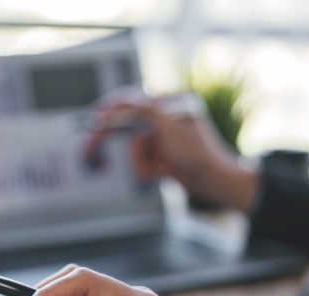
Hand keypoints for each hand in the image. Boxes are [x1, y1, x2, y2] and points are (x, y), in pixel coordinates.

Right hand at [85, 97, 258, 211]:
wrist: (213, 182)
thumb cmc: (199, 153)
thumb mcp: (169, 128)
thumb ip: (146, 111)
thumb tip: (127, 100)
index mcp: (173, 105)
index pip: (136, 103)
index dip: (114, 111)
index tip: (96, 119)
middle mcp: (167, 119)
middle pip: (132, 129)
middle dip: (130, 148)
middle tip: (95, 149)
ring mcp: (164, 139)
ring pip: (135, 150)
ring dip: (141, 163)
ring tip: (156, 171)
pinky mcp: (162, 156)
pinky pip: (142, 162)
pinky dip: (146, 170)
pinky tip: (159, 175)